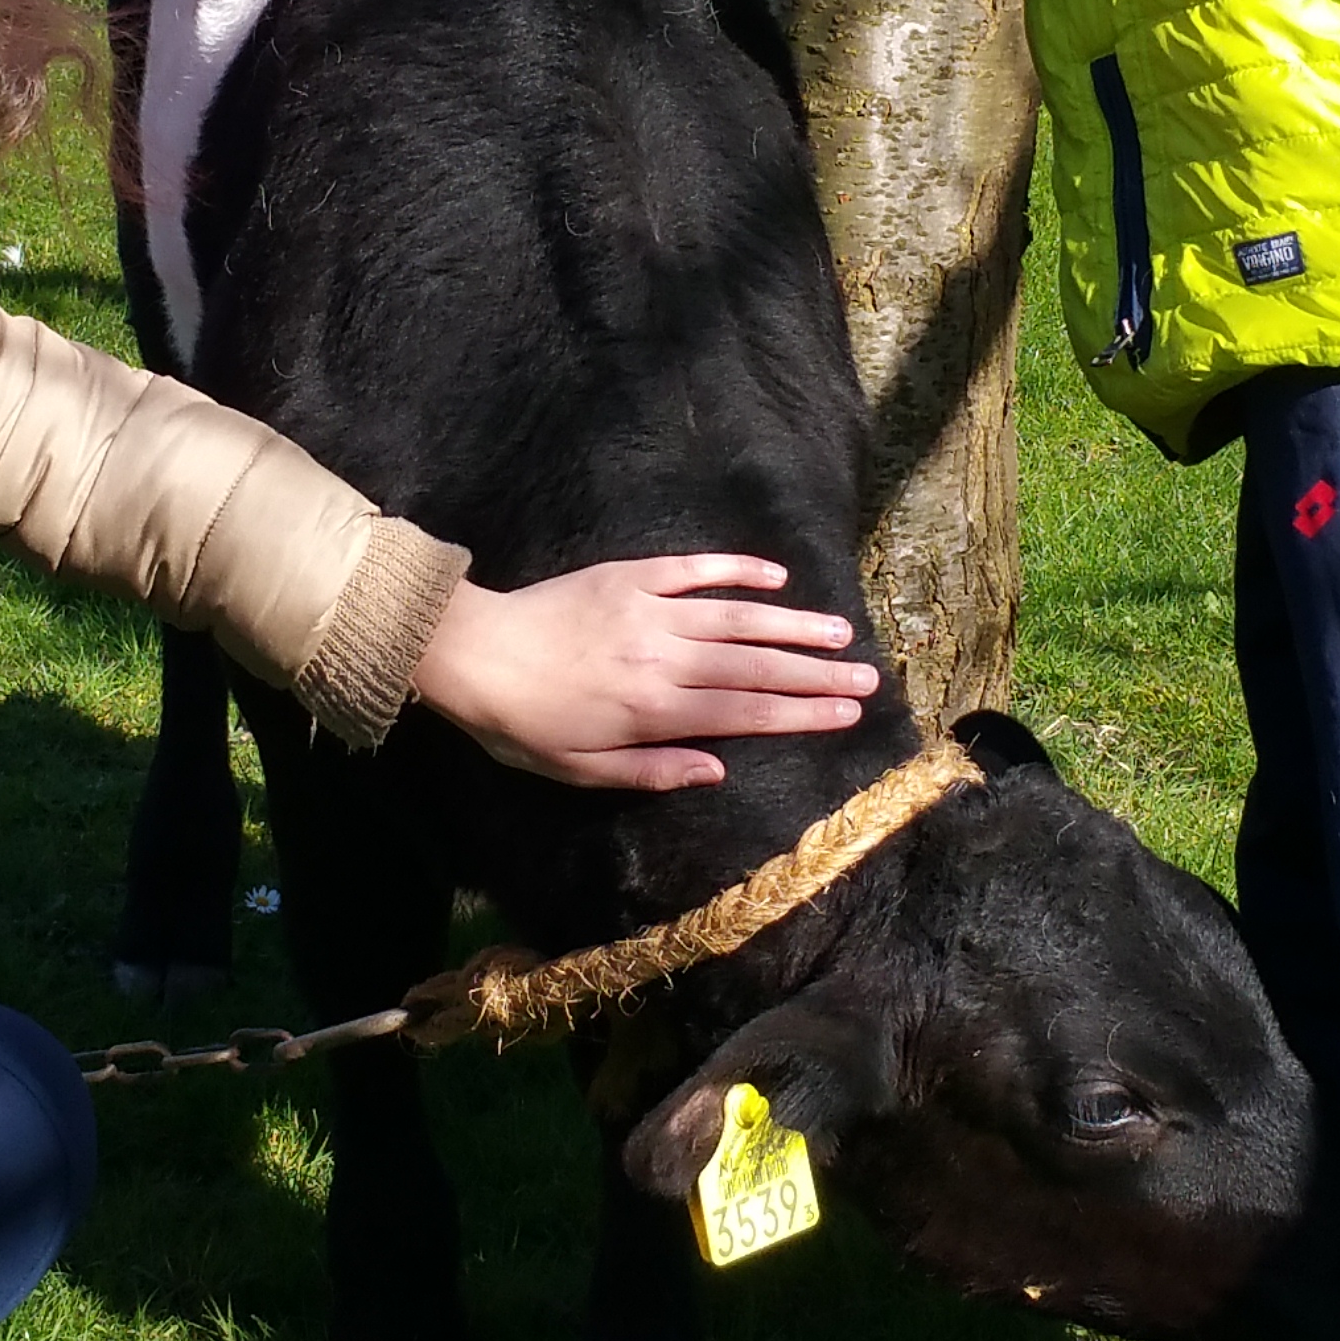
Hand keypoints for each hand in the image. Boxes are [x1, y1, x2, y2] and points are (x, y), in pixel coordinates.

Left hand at [413, 554, 878, 790]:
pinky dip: (737, 570)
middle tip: (868, 677)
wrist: (471, 653)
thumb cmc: (523, 725)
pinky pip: (694, 570)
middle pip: (755, 664)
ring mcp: (649, 611)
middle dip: (816, 673)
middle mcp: (663, 658)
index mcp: (654, 710)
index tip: (846, 713)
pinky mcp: (630, 577)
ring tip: (840, 631)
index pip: (744, 711)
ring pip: (736, 616)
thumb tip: (719, 768)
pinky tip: (776, 577)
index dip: (801, 712)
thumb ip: (654, 770)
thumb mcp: (582, 770)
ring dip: (793, 623)